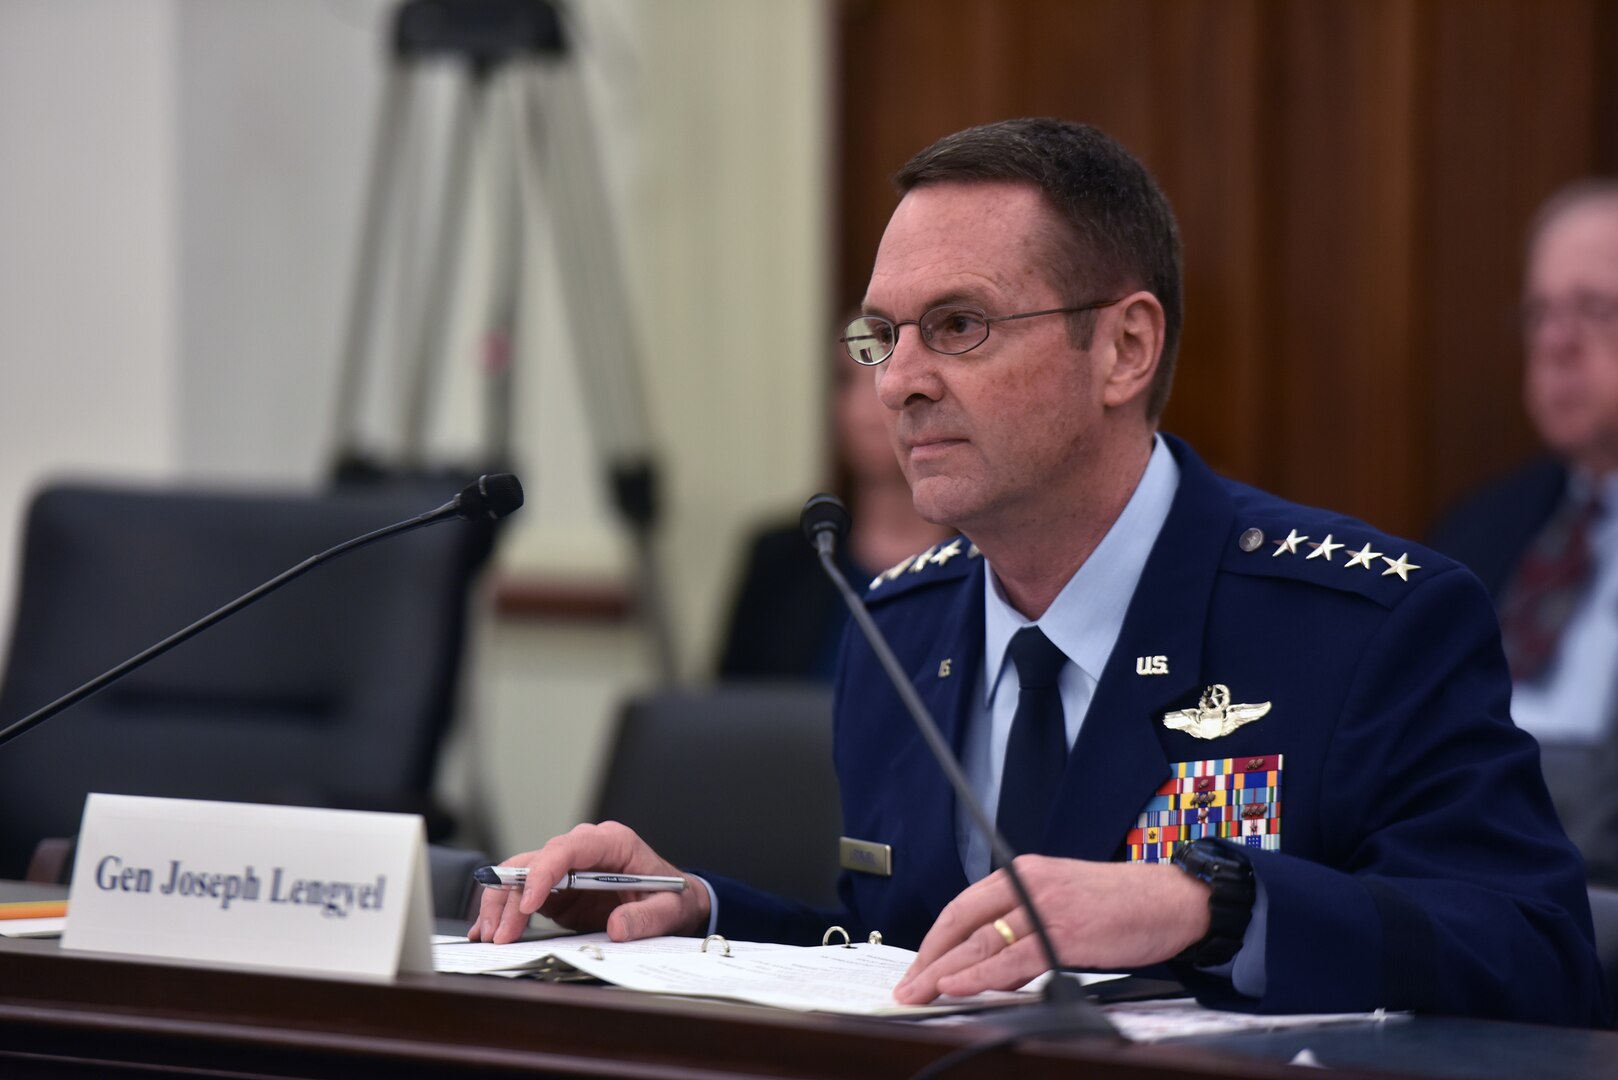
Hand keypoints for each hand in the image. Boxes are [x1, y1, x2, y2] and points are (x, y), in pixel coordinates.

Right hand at [467, 821, 710, 943]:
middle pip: (535, 861)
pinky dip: (503, 910)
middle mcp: (583, 849)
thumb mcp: (669, 909)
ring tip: (490, 938)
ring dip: (500, 904)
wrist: (673, 900)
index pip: (568, 848)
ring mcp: (567, 867)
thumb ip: (646, 918)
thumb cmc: (672, 897)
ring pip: (520, 875)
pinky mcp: (557, 888)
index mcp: (611, 842)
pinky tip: (488, 930)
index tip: (531, 904)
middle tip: (501, 935)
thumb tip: (616, 928)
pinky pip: (522, 893)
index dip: (544, 873)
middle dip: (513, 897)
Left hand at [892, 856, 1208, 1003]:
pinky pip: (1012, 958)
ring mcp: (1044, 907)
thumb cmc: (1121, 905)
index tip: (918, 966)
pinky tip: (956, 986)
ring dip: (943, 971)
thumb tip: (991, 965)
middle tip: (906, 986)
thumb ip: (1025, 927)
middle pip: (961, 922)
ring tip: (919, 993)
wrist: (1172, 899)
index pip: (964, 906)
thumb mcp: (1062, 903)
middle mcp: (1028, 883)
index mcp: (1024, 872)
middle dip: (928, 958)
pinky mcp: (1064, 932)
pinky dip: (979, 975)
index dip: (935, 939)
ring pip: (980, 941)